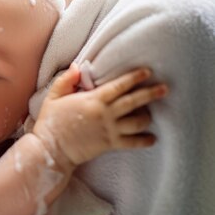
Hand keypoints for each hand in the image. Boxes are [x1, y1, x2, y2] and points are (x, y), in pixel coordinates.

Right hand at [33, 64, 167, 168]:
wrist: (51, 148)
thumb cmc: (51, 121)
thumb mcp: (53, 96)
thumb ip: (66, 80)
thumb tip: (77, 66)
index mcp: (92, 99)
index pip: (118, 86)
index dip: (134, 78)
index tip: (146, 72)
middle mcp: (105, 114)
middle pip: (133, 101)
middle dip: (150, 94)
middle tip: (164, 88)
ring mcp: (109, 130)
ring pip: (137, 121)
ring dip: (147, 116)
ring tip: (151, 111)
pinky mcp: (110, 144)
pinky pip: (133, 142)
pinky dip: (145, 140)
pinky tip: (151, 138)